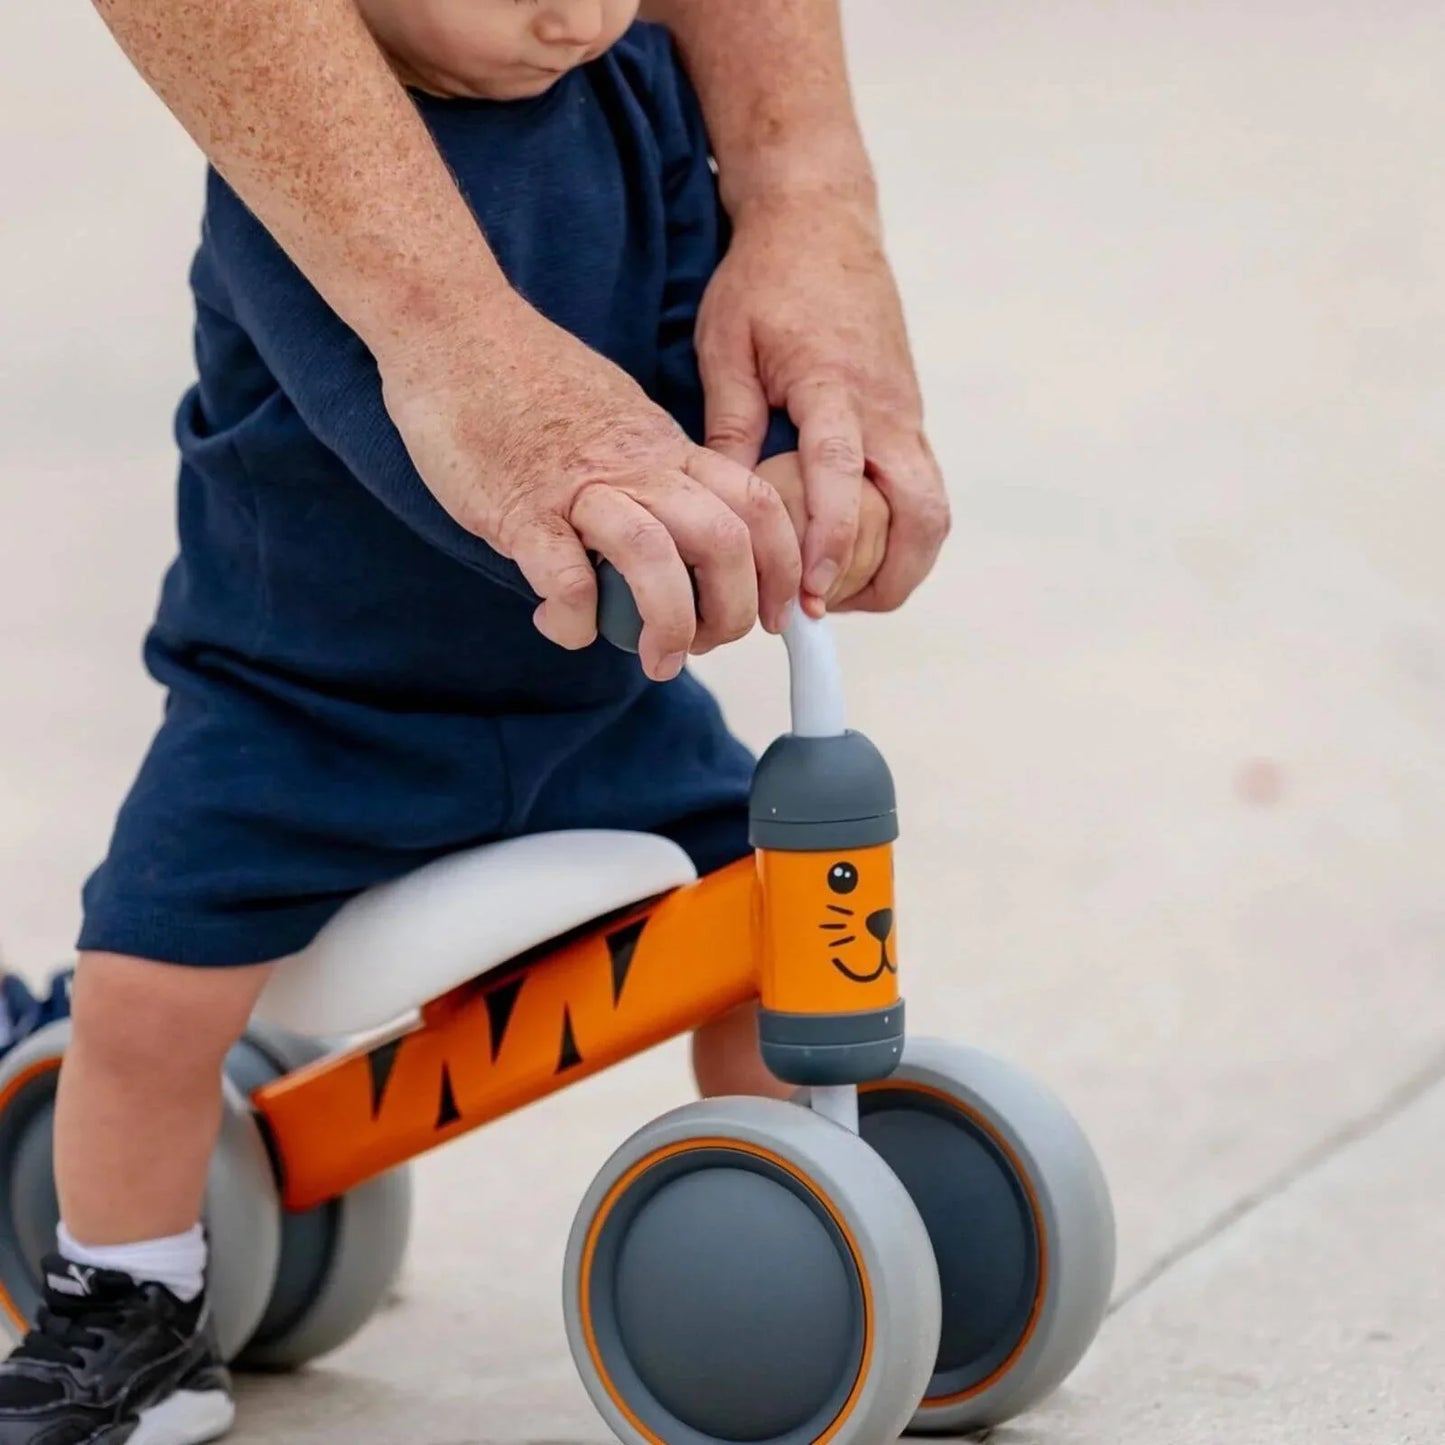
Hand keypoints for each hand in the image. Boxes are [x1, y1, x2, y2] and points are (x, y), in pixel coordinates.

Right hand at [377, 297, 799, 681]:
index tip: (776, 612)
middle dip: (732, 611)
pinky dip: (576, 619)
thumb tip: (670, 540)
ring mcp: (577, 486)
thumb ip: (648, 475)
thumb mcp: (617, 420)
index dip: (781, 567)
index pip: (755, 504)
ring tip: (657, 661)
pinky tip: (566, 627)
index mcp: (665, 448)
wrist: (452, 326)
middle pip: (723, 539)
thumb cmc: (524, 380)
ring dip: (668, 624)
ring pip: (656, 557)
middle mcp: (636, 466)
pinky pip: (565, 577)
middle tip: (706, 646)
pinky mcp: (519, 508)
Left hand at [696, 190, 949, 612]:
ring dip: (902, 562)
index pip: (843, 475)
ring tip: (843, 593)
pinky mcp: (909, 418)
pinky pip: (921, 489)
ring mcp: (906, 414)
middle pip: (923, 511)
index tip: (812, 591)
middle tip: (833, 609)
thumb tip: (725, 507)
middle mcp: (885, 407)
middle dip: (892, 576)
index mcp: (833, 384)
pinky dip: (899, 532)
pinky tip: (853, 552)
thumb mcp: (727, 345)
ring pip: (933, 508)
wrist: (823, 221)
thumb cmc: (766, 281)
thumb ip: (730, 426)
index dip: (832, 539)